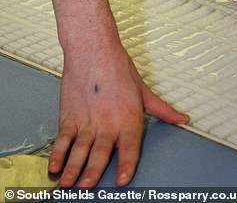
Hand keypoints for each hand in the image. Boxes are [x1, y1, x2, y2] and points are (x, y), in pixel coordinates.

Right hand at [49, 43, 189, 187]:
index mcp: (128, 117)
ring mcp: (87, 120)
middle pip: (100, 153)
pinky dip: (58, 153)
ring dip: (73, 168)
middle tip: (87, 188)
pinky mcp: (69, 116)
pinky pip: (63, 139)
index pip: (129, 147)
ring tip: (68, 184)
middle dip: (93, 173)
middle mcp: (107, 122)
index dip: (126, 165)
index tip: (122, 181)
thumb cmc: (117, 67)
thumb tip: (181, 119)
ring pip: (80, 150)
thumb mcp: (143, 90)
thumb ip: (162, 109)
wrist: (93, 49)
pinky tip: (55, 166)